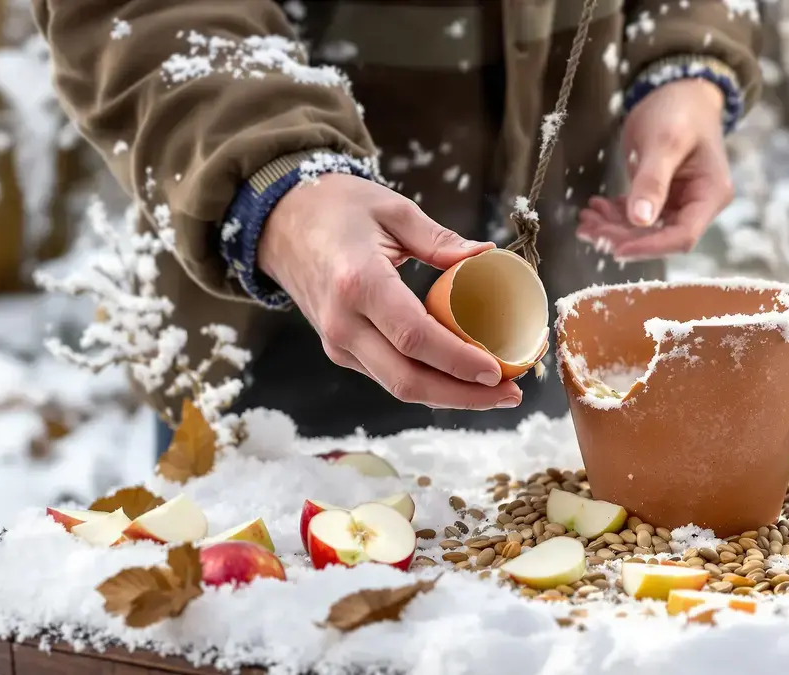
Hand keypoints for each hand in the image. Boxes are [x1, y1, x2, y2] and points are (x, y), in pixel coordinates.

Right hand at [258, 173, 522, 409]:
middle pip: (407, 379)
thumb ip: (440, 239)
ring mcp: (337, 341)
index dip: (458, 361)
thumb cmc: (336, 207)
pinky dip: (428, 382)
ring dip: (450, 396)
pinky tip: (461, 378)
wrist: (279, 221)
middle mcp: (342, 322)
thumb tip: (488, 258)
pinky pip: (388, 375)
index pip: (415, 337)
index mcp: (358, 283)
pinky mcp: (339, 349)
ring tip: (495, 392)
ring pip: (398, 386)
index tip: (498, 370)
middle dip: (463, 395)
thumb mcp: (392, 209)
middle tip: (510, 394)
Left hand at [577, 78, 732, 259]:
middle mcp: (698, 204)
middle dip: (623, 236)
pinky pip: (636, 214)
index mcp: (710, 195)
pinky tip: (594, 209)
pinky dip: (614, 216)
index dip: (649, 247)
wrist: (679, 89)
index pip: (682, 236)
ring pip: (644, 229)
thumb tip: (640, 219)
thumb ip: (652, 180)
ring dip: (614, 228)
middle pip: (660, 236)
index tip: (615, 249)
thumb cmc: (679, 110)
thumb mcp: (664, 141)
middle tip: (590, 229)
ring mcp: (679, 201)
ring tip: (586, 219)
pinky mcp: (661, 196)